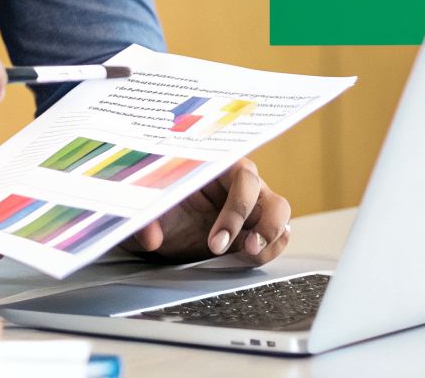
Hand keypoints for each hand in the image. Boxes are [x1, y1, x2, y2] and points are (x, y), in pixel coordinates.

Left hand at [122, 159, 290, 264]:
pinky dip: (271, 249)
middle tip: (245, 249)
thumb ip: (145, 220)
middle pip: (267, 195)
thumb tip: (149, 235)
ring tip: (250, 255)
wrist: (160, 229)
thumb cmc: (157, 209)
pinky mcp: (254, 229)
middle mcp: (238, 183)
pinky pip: (277, 236)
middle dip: (262, 225)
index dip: (235, 209)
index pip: (241, 176)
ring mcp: (250, 206)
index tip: (216, 242)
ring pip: (279, 213)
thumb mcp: (145, 212)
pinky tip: (250, 258)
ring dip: (271, 236)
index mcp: (216, 166)